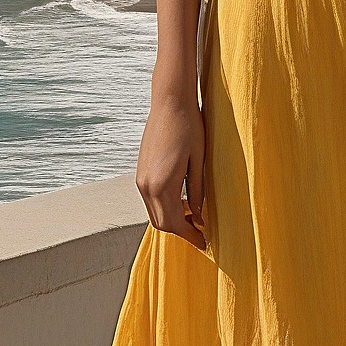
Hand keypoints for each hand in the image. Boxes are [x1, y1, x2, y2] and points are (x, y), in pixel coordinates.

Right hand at [136, 84, 207, 247]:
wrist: (170, 103)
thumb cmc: (190, 128)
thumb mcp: (200, 162)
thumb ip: (197, 192)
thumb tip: (198, 216)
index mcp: (163, 184)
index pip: (174, 224)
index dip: (190, 236)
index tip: (204, 242)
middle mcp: (147, 185)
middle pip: (161, 223)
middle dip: (180, 231)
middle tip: (201, 230)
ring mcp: (141, 179)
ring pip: (154, 213)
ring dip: (172, 219)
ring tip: (193, 214)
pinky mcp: (141, 172)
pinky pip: (151, 200)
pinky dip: (165, 206)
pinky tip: (181, 198)